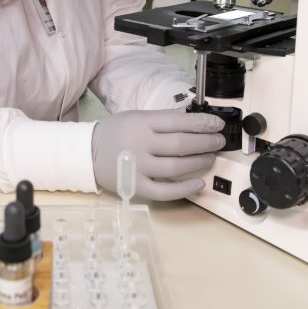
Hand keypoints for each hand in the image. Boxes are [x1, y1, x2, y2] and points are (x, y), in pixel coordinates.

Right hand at [91, 109, 225, 200]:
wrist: (88, 153)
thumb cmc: (117, 132)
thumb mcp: (137, 117)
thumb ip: (163, 119)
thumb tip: (194, 120)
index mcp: (142, 122)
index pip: (178, 121)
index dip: (202, 123)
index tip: (217, 124)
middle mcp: (141, 144)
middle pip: (181, 144)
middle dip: (206, 142)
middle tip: (219, 141)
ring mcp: (138, 167)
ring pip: (176, 166)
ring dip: (199, 162)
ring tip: (211, 157)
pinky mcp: (136, 187)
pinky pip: (164, 191)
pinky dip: (184, 189)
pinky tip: (199, 184)